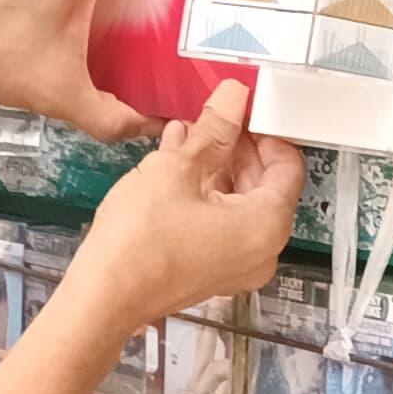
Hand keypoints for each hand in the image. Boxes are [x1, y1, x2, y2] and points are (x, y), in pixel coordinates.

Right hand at [71, 80, 303, 326]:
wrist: (104, 295)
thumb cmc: (139, 242)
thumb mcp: (177, 168)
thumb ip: (213, 129)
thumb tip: (232, 98)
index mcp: (266, 225)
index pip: (287, 165)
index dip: (265, 131)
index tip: (243, 112)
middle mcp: (261, 251)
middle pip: (264, 184)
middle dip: (236, 148)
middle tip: (212, 120)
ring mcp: (236, 265)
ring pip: (238, 202)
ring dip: (215, 167)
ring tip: (186, 138)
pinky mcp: (211, 271)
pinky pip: (220, 223)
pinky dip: (204, 194)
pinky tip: (175, 165)